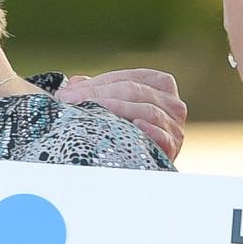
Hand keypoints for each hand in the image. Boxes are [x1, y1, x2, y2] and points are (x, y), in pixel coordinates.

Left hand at [57, 68, 185, 159]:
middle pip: (133, 91)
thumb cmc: (126, 129)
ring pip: (145, 110)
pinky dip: (148, 130)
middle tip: (72, 101)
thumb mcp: (112, 103)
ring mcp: (174, 124)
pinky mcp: (172, 145)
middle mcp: (172, 102)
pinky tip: (133, 126)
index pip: (125, 78)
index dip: (94, 84)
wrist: (146, 165)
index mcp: (159, 83)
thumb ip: (94, 89)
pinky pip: (161, 135)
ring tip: (91, 112)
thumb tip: (72, 85)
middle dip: (98, 94)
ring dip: (115, 109)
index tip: (67, 94)